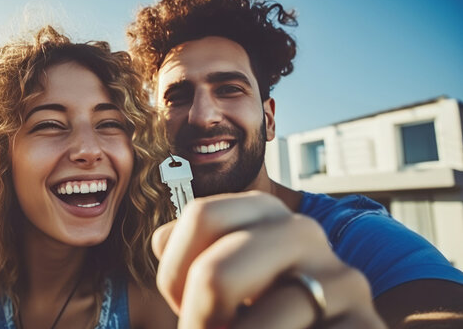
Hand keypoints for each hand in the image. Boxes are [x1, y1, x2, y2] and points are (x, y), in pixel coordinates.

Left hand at [152, 191, 385, 328]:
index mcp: (266, 213)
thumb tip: (162, 241)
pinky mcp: (368, 324)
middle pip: (215, 275)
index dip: (175, 274)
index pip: (201, 217)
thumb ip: (194, 254)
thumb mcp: (229, 275)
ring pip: (253, 327)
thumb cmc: (266, 311)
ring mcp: (344, 279)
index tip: (187, 305)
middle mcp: (305, 233)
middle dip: (199, 321)